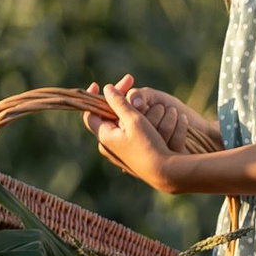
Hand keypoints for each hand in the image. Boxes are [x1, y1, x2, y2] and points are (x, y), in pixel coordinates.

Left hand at [85, 76, 184, 192]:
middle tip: (129, 83)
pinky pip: (129, 131)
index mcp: (104, 136)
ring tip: (140, 99)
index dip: (92, 97)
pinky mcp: (130, 153)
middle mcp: (108, 144)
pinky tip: (147, 112)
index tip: (98, 84)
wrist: (165, 172)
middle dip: (118, 99)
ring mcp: (119, 150)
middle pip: (106, 115)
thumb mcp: (134, 120)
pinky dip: (136, 119)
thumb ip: (119, 103)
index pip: (89, 113)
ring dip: (129, 108)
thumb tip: (106, 89)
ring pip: (120, 122)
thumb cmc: (149, 145)